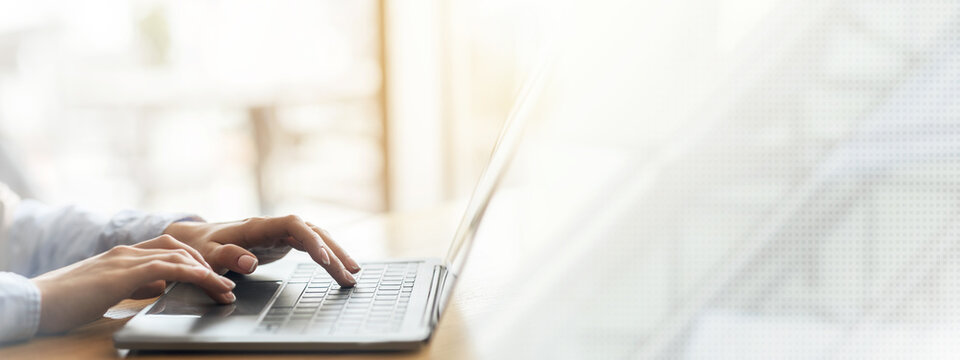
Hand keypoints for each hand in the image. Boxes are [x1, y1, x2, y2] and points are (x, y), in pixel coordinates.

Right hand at [31, 235, 235, 333]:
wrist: (35, 301)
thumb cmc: (66, 301)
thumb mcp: (109, 291)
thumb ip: (135, 285)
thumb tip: (160, 286)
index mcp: (123, 255)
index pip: (167, 248)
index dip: (193, 259)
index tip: (212, 274)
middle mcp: (127, 252)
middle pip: (178, 247)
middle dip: (206, 263)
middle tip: (226, 283)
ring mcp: (125, 259)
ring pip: (178, 256)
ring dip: (206, 271)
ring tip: (224, 287)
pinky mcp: (122, 273)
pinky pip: (166, 267)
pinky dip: (191, 273)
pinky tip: (206, 282)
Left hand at [164, 215, 359, 286]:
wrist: (197, 239)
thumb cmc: (201, 247)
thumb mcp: (206, 255)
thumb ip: (227, 257)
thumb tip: (251, 263)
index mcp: (258, 226)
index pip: (293, 225)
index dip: (311, 240)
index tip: (324, 260)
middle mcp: (274, 226)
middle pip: (313, 232)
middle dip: (334, 251)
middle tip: (351, 273)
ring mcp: (281, 233)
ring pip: (316, 238)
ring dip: (336, 254)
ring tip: (353, 274)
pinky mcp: (284, 241)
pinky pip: (311, 246)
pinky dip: (327, 256)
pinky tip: (339, 268)